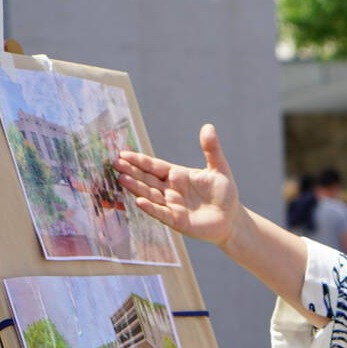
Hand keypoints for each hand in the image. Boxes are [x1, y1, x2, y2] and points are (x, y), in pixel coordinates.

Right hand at [115, 124, 241, 248]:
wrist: (232, 219)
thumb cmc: (224, 193)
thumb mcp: (219, 168)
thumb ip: (211, 149)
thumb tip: (208, 126)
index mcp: (177, 175)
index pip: (154, 166)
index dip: (140, 160)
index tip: (123, 153)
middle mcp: (170, 190)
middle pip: (147, 179)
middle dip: (132, 171)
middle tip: (115, 162)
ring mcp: (172, 206)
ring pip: (150, 194)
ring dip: (136, 187)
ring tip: (121, 178)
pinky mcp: (177, 221)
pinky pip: (161, 213)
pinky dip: (151, 208)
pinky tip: (139, 201)